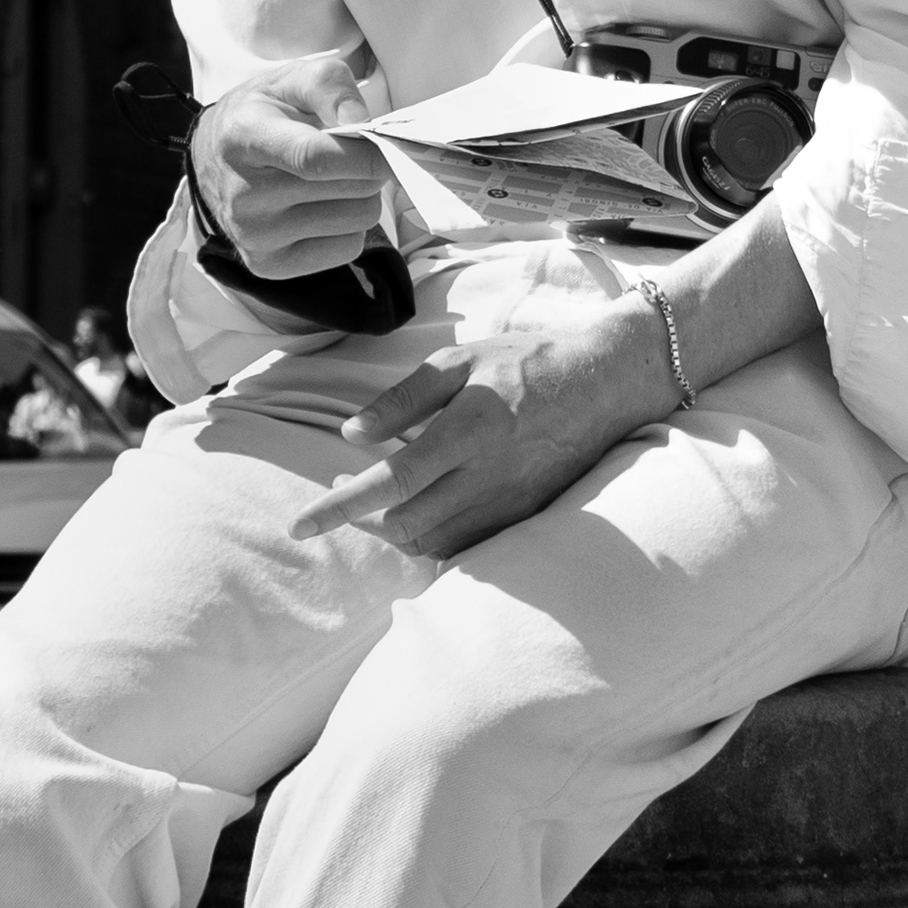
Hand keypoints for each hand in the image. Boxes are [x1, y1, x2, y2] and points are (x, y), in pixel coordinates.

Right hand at [192, 80, 391, 278]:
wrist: (214, 159)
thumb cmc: (263, 114)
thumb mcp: (290, 79)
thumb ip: (330, 87)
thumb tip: (363, 124)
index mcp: (244, 138)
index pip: (316, 158)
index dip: (365, 155)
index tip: (388, 146)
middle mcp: (243, 194)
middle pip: (348, 189)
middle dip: (368, 169)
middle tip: (356, 155)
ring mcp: (254, 236)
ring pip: (357, 221)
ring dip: (362, 197)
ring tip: (336, 179)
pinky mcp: (269, 266)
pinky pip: (346, 249)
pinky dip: (349, 227)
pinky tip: (324, 208)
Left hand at [303, 291, 661, 560]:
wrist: (607, 384)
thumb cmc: (528, 362)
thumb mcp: (461, 361)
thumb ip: (403, 399)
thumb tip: (352, 436)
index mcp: (468, 430)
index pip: (391, 481)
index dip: (341, 505)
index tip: (300, 523)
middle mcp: (489, 476)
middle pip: (407, 525)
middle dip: (363, 521)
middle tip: (343, 489)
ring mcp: (510, 503)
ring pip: (434, 544)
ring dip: (396, 530)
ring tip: (379, 498)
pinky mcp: (526, 518)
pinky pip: (465, 546)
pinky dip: (432, 537)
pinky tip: (422, 508)